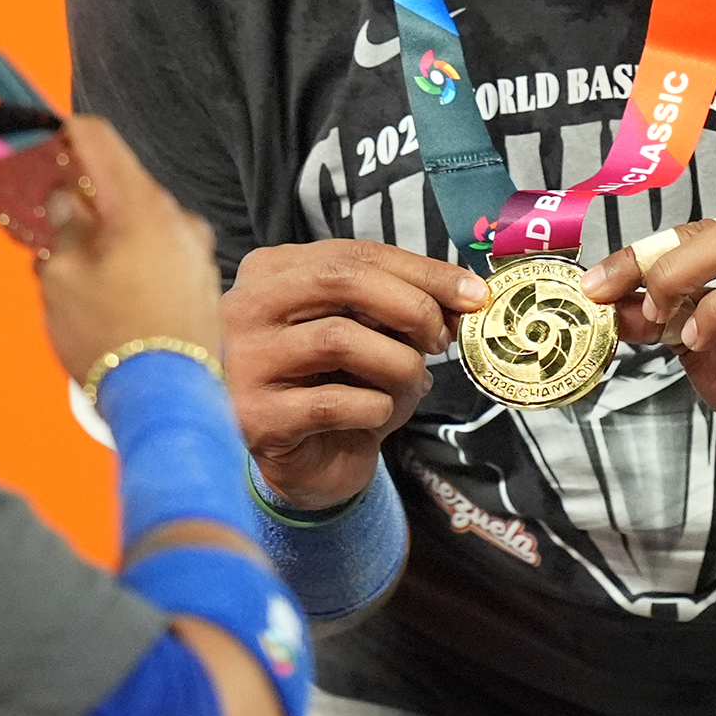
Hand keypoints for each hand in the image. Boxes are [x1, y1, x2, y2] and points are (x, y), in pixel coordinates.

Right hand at [34, 117, 223, 385]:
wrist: (167, 405)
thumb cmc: (110, 339)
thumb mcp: (62, 279)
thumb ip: (63, 227)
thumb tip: (67, 201)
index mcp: (142, 206)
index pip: (102, 139)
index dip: (68, 131)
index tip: (46, 135)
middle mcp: (179, 221)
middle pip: (124, 183)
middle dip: (86, 192)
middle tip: (51, 207)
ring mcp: (197, 253)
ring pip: (143, 223)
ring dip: (109, 230)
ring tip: (73, 262)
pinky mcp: (204, 286)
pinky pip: (160, 254)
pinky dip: (131, 257)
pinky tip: (106, 288)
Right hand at [222, 241, 491, 510]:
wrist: (310, 461)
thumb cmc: (341, 384)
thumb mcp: (373, 332)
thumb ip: (404, 303)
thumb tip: (465, 293)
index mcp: (270, 271)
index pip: (352, 253)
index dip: (421, 271)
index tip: (473, 294)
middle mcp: (244, 307)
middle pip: (339, 280)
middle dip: (410, 306)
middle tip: (442, 339)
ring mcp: (242, 362)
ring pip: (338, 339)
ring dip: (398, 363)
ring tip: (413, 382)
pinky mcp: (254, 417)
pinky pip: (333, 403)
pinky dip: (375, 408)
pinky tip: (378, 414)